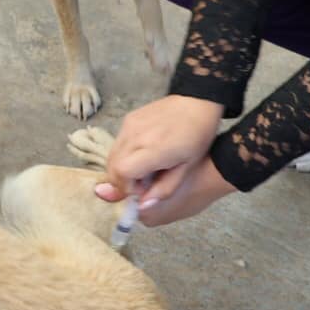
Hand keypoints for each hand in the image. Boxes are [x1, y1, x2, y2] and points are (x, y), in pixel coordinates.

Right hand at [97, 94, 224, 223]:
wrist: (196, 102)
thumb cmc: (197, 138)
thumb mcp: (186, 169)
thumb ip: (164, 189)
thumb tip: (142, 207)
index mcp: (154, 149)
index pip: (121, 172)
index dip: (126, 187)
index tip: (142, 189)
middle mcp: (136, 135)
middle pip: (112, 166)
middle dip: (121, 181)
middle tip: (143, 182)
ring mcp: (130, 124)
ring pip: (112, 155)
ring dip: (121, 168)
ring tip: (144, 168)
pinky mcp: (129, 118)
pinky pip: (118, 142)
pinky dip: (124, 154)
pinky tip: (142, 153)